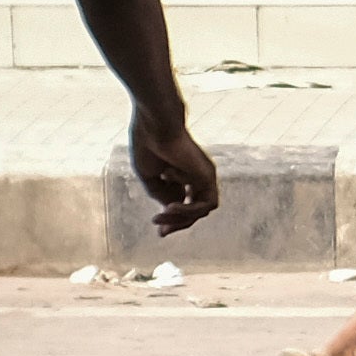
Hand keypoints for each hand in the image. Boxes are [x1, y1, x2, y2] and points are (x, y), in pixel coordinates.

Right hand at [130, 111, 220, 233]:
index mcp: (182, 175)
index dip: (172, 220)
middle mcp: (196, 176)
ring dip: (181, 218)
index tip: (158, 229)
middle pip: (194, 210)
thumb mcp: (150, 176)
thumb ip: (160, 194)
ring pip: (202, 210)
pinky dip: (189, 210)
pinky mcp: (208, 175)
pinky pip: (206, 204)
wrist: (153, 125)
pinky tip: (171, 207)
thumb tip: (171, 210)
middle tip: (161, 231)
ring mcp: (204, 176)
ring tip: (162, 216)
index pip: (184, 204)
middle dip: (178, 223)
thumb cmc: (148, 144)